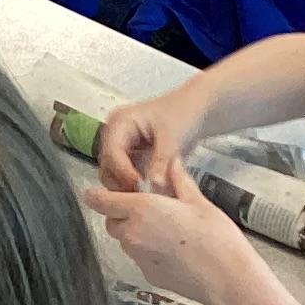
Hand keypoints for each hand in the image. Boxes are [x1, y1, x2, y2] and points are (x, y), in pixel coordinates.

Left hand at [87, 156, 268, 304]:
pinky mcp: (148, 276)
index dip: (97, 195)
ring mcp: (138, 258)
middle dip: (122, 214)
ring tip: (165, 230)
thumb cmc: (216, 237)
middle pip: (111, 221)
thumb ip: (178, 181)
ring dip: (135, 233)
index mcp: (141, 209)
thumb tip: (172, 164)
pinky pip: (139, 258)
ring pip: (125, 240)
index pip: (100, 201)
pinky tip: (173, 250)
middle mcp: (132, 234)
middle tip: (147, 209)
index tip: (100, 192)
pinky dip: (148, 251)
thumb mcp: (198, 202)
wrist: (228, 279)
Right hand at [93, 86, 207, 192]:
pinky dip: (135, 185)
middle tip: (145, 195)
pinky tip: (151, 191)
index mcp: (120, 122)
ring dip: (128, 186)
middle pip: (107, 166)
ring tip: (149, 195)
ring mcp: (121, 146)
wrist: (196, 108)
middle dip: (123, 182)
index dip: (124, 173)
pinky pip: (125, 176)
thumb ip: (161, 161)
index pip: (112, 153)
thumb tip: (153, 185)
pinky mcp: (130, 157)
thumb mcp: (172, 137)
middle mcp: (114, 135)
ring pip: (113, 175)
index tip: (141, 187)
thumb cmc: (183, 113)